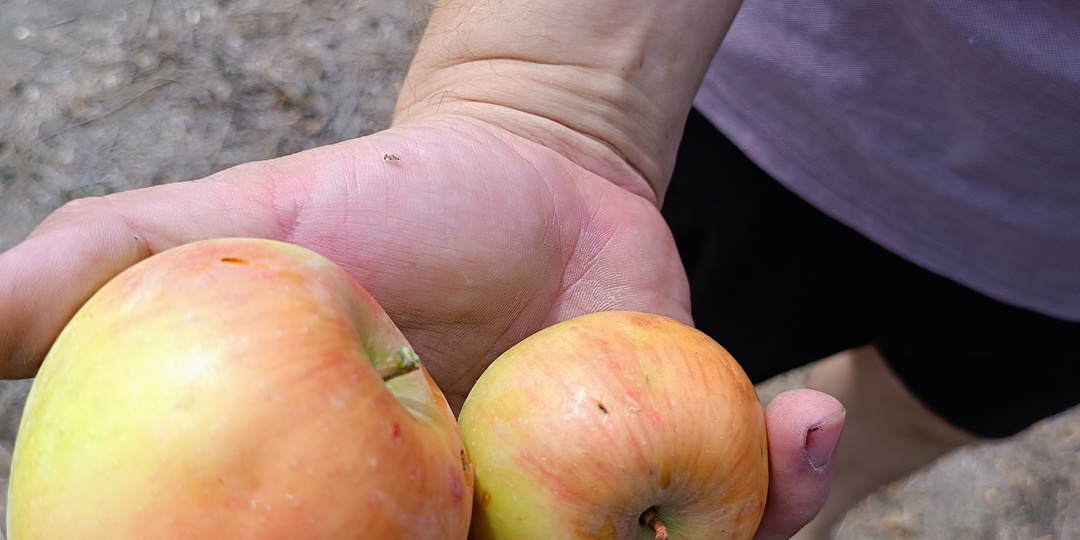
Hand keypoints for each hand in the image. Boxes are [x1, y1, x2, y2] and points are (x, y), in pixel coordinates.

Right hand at [0, 113, 840, 537]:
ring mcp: (588, 539)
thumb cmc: (370, 201)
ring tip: (774, 448)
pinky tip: (810, 419)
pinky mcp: (686, 489)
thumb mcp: (222, 227)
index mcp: (359, 534)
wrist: (520, 168)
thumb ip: (94, 278)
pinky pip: (750, 521)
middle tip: (547, 524)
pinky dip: (792, 486)